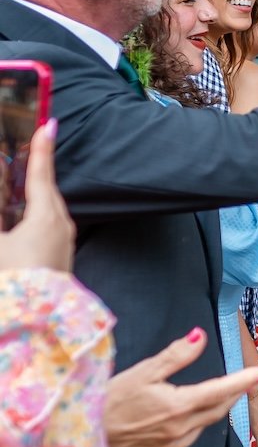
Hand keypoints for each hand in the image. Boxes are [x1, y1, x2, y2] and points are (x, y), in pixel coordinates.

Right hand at [0, 122, 72, 272]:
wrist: (35, 322)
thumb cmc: (12, 279)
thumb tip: (5, 197)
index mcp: (46, 218)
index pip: (42, 175)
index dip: (41, 150)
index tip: (47, 124)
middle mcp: (61, 226)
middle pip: (47, 190)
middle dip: (37, 168)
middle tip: (31, 144)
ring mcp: (64, 242)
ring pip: (49, 208)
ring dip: (36, 191)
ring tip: (23, 177)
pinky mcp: (60, 255)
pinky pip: (49, 223)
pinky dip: (37, 211)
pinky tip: (24, 213)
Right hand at [103, 330, 257, 446]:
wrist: (83, 435)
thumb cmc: (108, 399)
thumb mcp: (142, 372)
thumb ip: (175, 355)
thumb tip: (200, 336)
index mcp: (179, 405)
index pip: (221, 390)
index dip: (244, 381)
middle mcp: (182, 427)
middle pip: (219, 408)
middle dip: (236, 393)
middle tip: (249, 380)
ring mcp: (174, 443)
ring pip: (206, 423)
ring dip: (218, 407)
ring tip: (225, 393)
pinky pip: (191, 435)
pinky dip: (199, 421)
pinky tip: (194, 413)